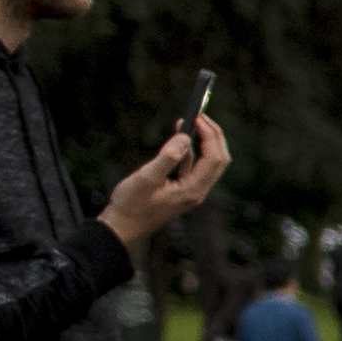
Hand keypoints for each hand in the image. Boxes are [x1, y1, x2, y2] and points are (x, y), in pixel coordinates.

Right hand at [100, 114, 231, 247]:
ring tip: (192, 121)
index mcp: (193, 190)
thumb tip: (185, 137)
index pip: (213, 159)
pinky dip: (192, 150)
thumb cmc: (131, 203)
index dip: (210, 136)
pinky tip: (182, 138)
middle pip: (217, 160)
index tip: (199, 117)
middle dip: (213, 136)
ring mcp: (192, 191)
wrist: (124, 225)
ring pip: (209, 163)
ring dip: (204, 141)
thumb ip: (168, 157)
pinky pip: (195, 166)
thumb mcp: (147, 177)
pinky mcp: (183, 189)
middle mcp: (197, 191)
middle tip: (200, 116)